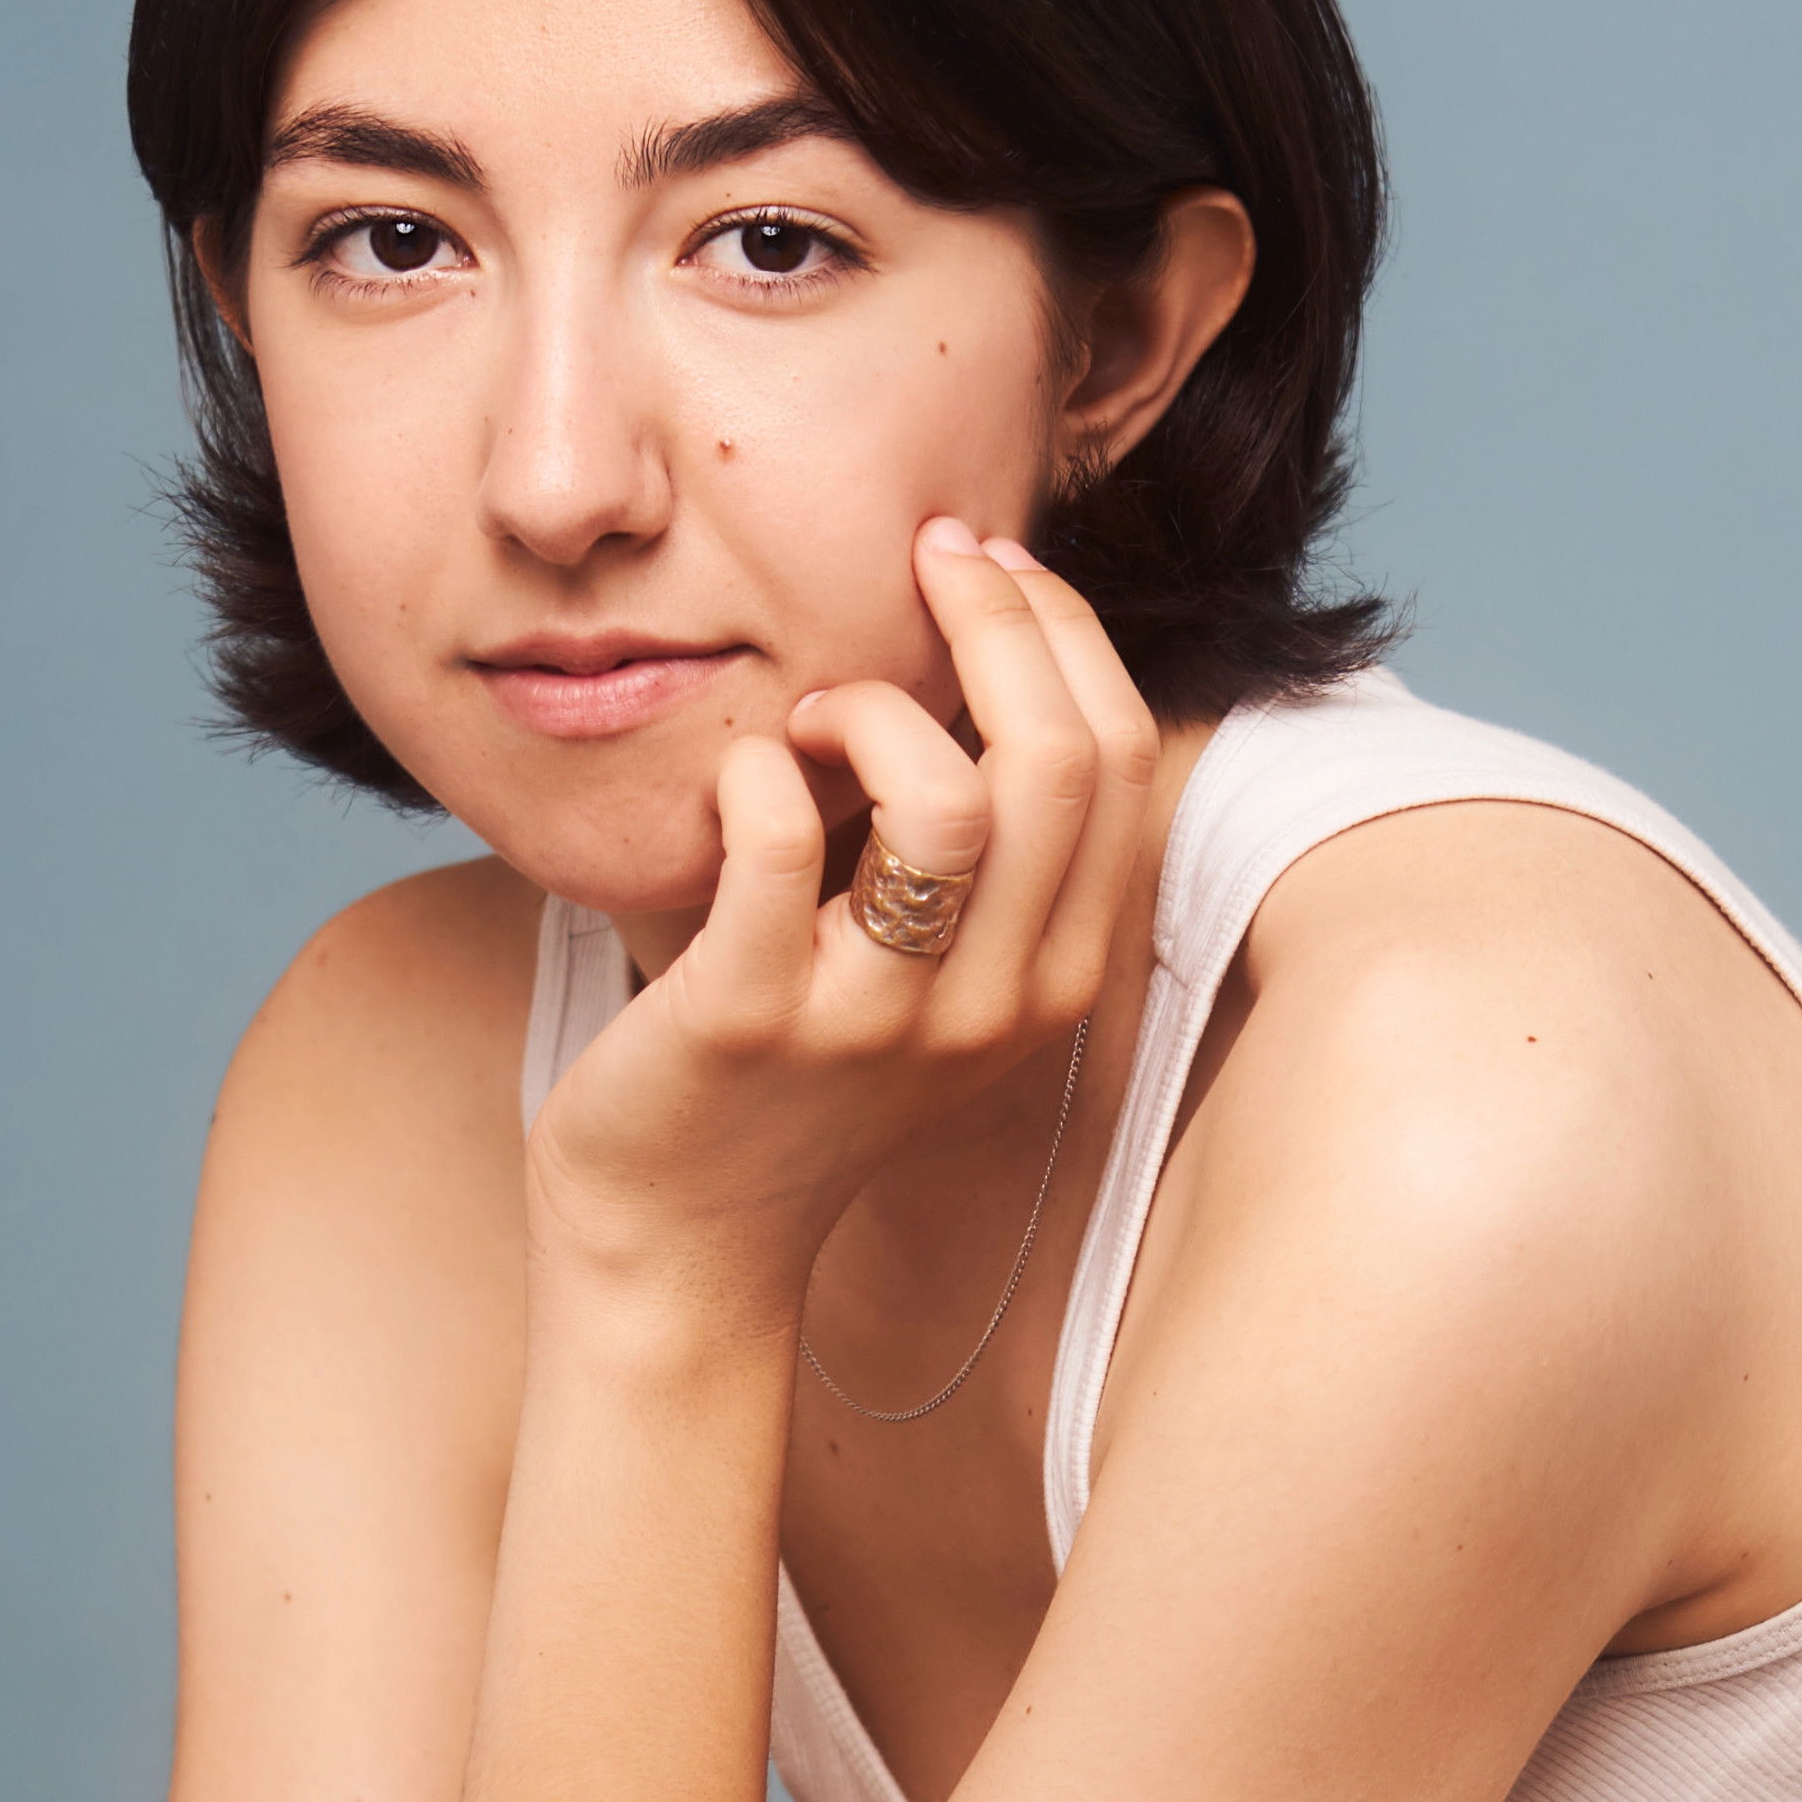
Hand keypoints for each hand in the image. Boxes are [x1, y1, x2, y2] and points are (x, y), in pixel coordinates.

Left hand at [524, 519, 1159, 1314]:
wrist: (683, 1239)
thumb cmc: (800, 1073)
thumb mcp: (939, 974)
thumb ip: (988, 851)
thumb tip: (999, 646)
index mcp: (1055, 975)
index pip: (1118, 761)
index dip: (1062, 631)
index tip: (987, 564)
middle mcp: (994, 1004)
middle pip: (1057, 762)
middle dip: (994, 618)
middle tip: (919, 561)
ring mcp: (876, 1020)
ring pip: (948, 801)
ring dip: (873, 706)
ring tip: (812, 716)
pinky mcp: (749, 1020)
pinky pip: (778, 845)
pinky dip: (758, 773)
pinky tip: (741, 776)